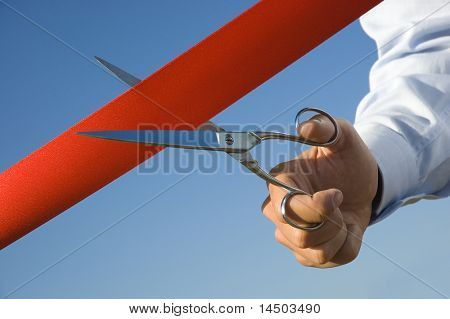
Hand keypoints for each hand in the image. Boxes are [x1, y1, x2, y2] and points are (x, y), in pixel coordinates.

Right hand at [262, 115, 377, 267]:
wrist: (361, 183)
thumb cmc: (346, 158)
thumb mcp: (341, 135)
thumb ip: (325, 126)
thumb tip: (304, 128)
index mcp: (280, 183)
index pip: (286, 208)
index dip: (316, 208)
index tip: (337, 194)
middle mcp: (278, 212)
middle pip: (299, 237)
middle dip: (331, 223)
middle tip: (341, 202)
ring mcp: (290, 236)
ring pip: (315, 253)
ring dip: (340, 234)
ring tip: (343, 214)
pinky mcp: (307, 253)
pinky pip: (330, 261)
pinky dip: (346, 245)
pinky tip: (345, 227)